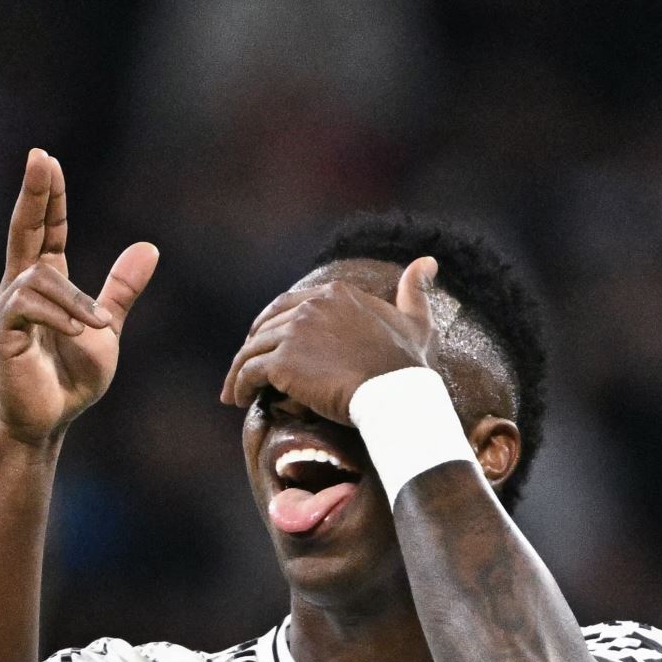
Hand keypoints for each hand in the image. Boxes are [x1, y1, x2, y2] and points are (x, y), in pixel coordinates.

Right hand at [0, 150, 158, 444]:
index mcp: (46, 282)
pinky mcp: (4, 332)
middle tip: (39, 157)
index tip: (48, 162)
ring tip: (97, 327)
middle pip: (25, 229)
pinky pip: (29, 306)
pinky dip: (59, 315)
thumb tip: (149, 247)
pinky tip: (78, 331)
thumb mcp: (107, 326)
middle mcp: (21, 287)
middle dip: (34, 194)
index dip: (49, 198)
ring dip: (74, 300)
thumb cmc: (72, 377)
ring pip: (40, 277)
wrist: (53, 419)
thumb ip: (121, 289)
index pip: (47, 230)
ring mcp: (9, 308)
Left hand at [220, 256, 440, 422]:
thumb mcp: (417, 322)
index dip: (270, 324)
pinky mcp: (283, 361)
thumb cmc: (408, 366)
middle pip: (267, 326)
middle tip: (244, 370)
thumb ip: (415, 292)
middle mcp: (311, 305)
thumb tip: (427, 261)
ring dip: (239, 370)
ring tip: (234, 391)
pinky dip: (239, 385)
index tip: (263, 342)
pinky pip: (249, 371)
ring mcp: (294, 332)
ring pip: (253, 349)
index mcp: (335, 293)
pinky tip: (238, 399)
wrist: (396, 394)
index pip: (287, 304)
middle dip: (252, 348)